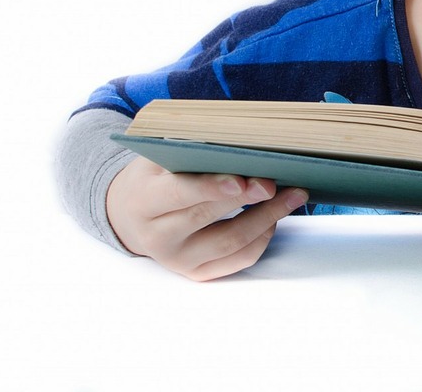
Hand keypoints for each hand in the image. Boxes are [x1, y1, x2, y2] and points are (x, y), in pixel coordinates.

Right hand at [107, 156, 308, 280]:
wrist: (129, 214)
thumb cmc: (154, 177)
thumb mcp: (160, 158)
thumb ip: (192, 153)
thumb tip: (243, 148)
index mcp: (143, 201)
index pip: (178, 194)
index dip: (211, 187)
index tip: (242, 180)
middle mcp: (157, 237)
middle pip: (208, 218)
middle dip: (247, 199)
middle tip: (276, 183)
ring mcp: (177, 259)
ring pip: (229, 243)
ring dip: (266, 218)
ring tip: (292, 196)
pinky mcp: (196, 272)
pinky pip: (237, 260)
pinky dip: (261, 238)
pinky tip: (274, 218)